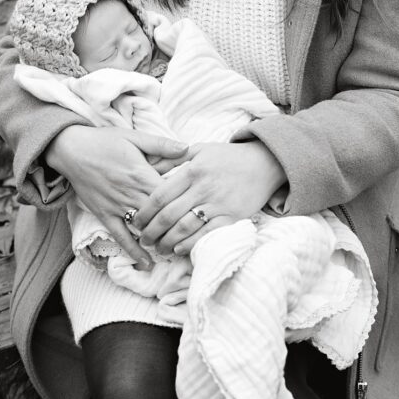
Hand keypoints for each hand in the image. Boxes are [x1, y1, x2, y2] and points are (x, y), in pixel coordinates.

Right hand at [46, 125, 188, 267]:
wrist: (71, 150)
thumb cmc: (105, 141)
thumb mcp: (134, 137)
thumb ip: (161, 144)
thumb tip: (187, 147)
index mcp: (141, 174)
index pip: (169, 194)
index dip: (185, 203)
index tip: (200, 210)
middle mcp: (130, 193)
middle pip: (159, 215)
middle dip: (177, 226)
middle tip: (196, 236)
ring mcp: (117, 206)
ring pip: (143, 229)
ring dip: (160, 240)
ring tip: (179, 251)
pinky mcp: (104, 215)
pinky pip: (120, 237)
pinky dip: (133, 251)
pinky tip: (147, 263)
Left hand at [133, 140, 286, 255]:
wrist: (263, 164)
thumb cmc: (227, 157)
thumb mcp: (199, 150)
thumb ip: (172, 158)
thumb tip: (147, 167)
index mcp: (193, 170)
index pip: (160, 195)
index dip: (145, 211)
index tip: (135, 221)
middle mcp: (203, 188)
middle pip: (169, 215)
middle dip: (152, 231)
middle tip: (143, 239)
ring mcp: (218, 204)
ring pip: (185, 228)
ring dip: (167, 241)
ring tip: (158, 247)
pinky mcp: (232, 217)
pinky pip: (206, 235)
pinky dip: (190, 244)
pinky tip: (178, 249)